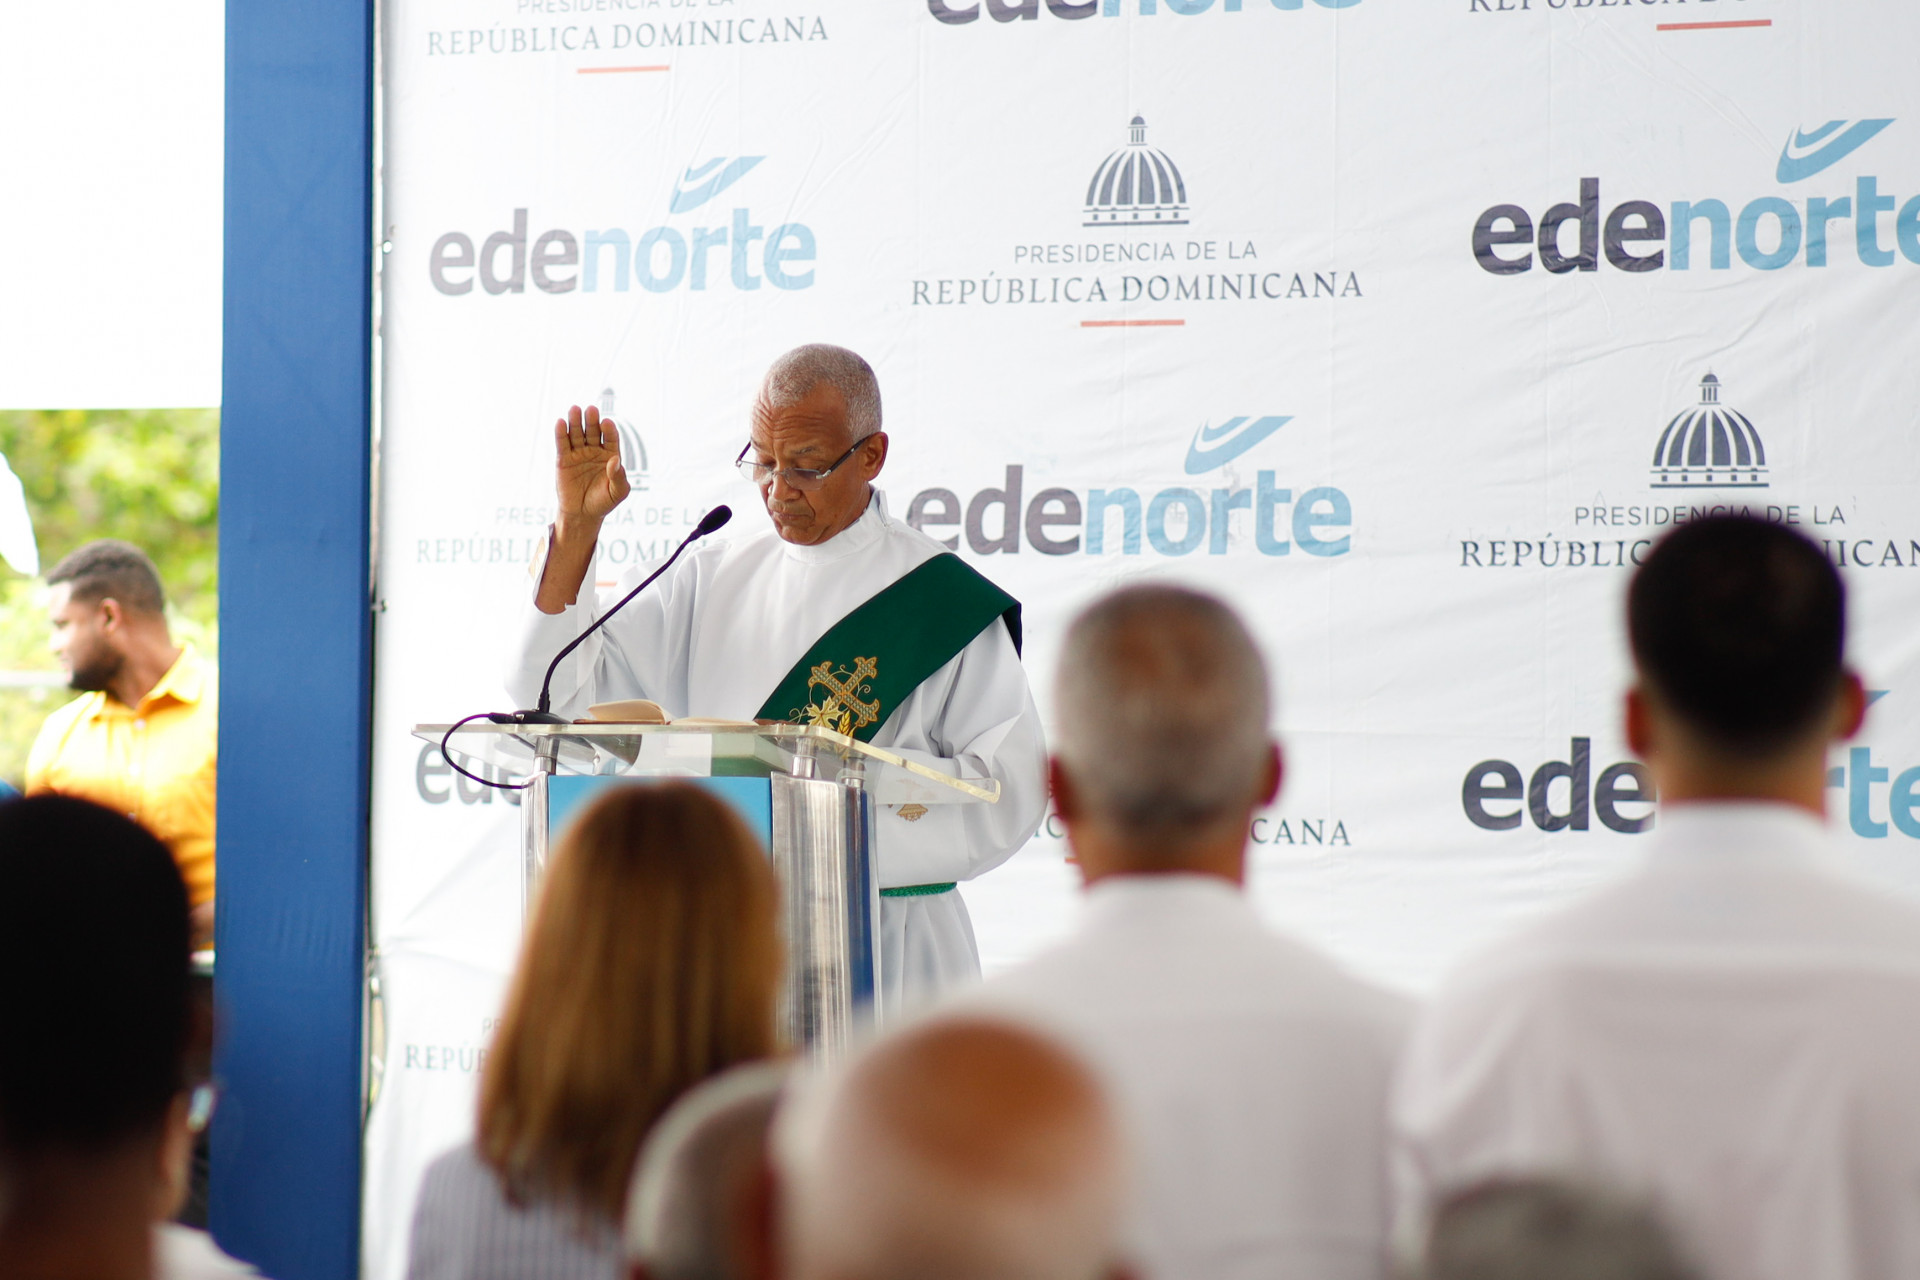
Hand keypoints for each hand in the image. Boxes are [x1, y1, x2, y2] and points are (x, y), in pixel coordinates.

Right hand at [554, 404, 630, 525]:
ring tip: (575, 409)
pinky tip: (560, 422)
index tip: (607, 423)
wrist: (582, 514)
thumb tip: (616, 460)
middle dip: (592, 421)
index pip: (611, 438)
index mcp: (611, 455)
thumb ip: (619, 477)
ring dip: (576, 422)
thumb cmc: (603, 502)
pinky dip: (561, 433)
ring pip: (577, 434)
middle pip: (594, 432)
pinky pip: (562, 444)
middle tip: (591, 410)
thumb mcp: (617, 493)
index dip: (609, 430)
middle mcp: (595, 451)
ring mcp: (579, 453)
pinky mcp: (564, 459)